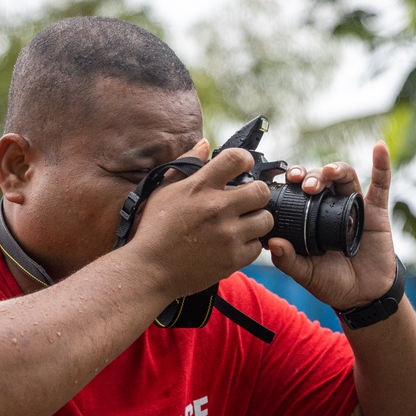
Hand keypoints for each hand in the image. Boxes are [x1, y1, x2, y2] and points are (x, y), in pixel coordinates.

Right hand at [129, 143, 274, 298]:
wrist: (150, 270)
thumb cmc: (154, 230)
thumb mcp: (164, 191)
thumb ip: (186, 164)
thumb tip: (205, 144)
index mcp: (199, 187)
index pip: (236, 159)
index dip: (245, 160)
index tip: (244, 168)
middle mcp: (216, 208)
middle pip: (261, 191)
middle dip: (257, 194)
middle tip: (247, 201)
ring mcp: (227, 234)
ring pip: (266, 219)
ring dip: (256, 221)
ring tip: (242, 224)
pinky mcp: (232, 258)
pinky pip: (258, 246)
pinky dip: (249, 245)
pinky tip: (234, 244)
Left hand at [268, 141, 396, 310]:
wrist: (364, 295)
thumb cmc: (332, 282)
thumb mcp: (306, 274)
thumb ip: (288, 261)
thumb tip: (272, 243)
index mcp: (310, 217)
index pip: (298, 192)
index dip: (291, 182)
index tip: (283, 182)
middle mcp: (330, 207)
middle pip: (320, 179)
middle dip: (310, 176)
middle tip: (304, 185)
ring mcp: (353, 206)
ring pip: (344, 177)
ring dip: (335, 169)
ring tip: (328, 174)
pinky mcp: (376, 211)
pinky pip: (380, 184)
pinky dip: (381, 164)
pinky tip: (379, 148)